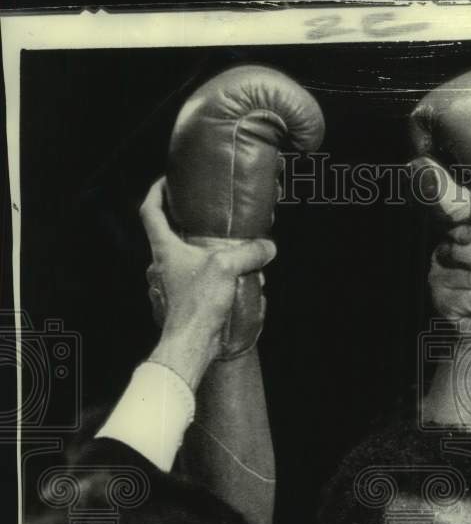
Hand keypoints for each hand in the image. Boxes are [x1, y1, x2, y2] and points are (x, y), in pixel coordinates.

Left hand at [139, 178, 276, 388]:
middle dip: (182, 217)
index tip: (168, 181)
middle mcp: (165, 261)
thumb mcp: (226, 267)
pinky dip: (213, 268)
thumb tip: (268, 246)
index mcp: (164, 247)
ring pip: (185, 254)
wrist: (193, 342)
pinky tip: (233, 269)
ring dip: (201, 245)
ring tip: (224, 238)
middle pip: (166, 231)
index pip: (150, 211)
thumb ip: (249, 252)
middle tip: (201, 206)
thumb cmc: (198, 301)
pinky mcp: (188, 296)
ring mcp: (175, 280)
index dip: (156, 192)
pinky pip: (199, 274)